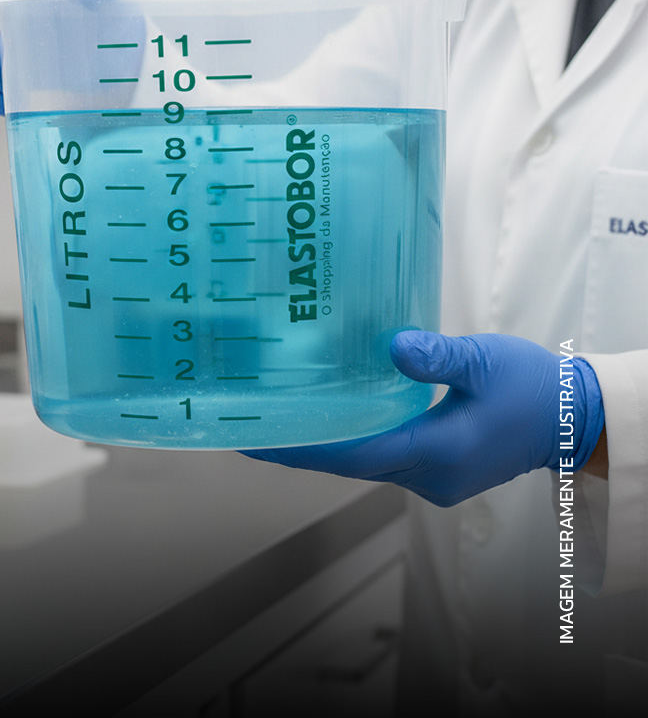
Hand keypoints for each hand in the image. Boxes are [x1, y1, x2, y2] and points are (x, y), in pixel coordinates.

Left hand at [242, 330, 603, 505]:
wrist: (574, 420)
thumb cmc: (533, 387)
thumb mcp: (485, 360)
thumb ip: (438, 355)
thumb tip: (391, 345)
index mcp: (436, 451)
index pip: (354, 453)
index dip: (302, 447)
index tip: (257, 439)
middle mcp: (428, 474)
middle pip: (349, 462)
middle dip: (300, 447)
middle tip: (250, 427)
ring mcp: (433, 477)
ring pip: (364, 462)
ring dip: (323, 445)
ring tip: (277, 422)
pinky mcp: (437, 469)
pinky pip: (381, 457)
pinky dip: (351, 441)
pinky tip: (329, 420)